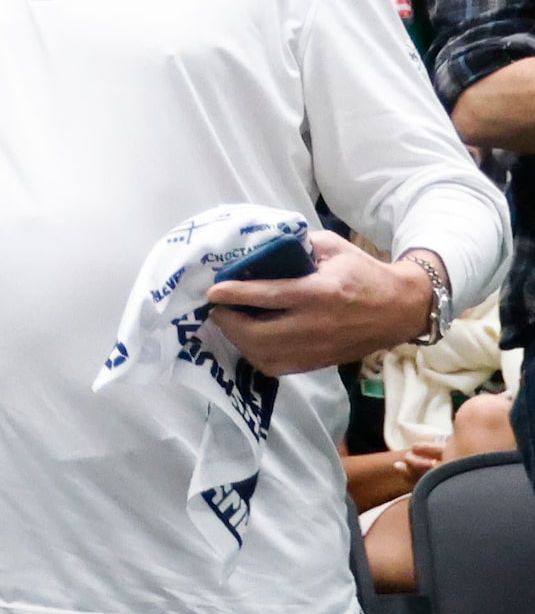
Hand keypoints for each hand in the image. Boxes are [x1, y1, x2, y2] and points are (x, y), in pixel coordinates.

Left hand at [206, 233, 436, 376]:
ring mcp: (318, 349)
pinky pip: (277, 367)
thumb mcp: (332, 247)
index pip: (268, 296)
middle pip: (259, 334)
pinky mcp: (320, 363)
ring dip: (239, 341)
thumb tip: (259, 246)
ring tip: (229, 323)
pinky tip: (249, 340)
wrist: (401, 309)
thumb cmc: (363, 272)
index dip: (235, 295)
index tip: (212, 292)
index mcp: (319, 292)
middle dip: (229, 322)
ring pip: (265, 355)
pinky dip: (256, 356)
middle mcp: (316, 325)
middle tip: (216, 308)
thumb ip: (296, 245)